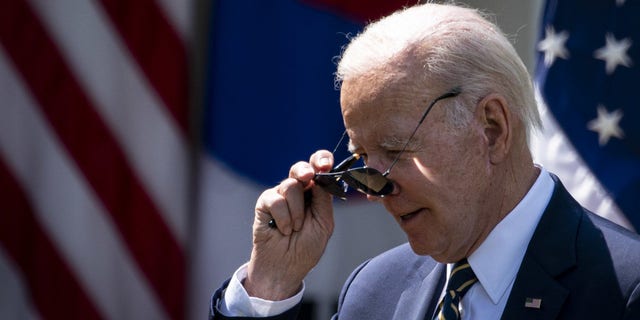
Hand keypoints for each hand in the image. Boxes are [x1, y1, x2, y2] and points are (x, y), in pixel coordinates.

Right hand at [244, 150, 334, 300]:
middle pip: (300, 168)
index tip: (326, 165)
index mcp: (314, 193)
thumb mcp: (324, 224)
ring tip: (295, 228)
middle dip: (306, 170)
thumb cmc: (306, 248)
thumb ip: (324, 200)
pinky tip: (282, 230)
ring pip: (290, 185)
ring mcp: (280, 196)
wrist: (286, 268)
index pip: (318, 169)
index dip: (321, 160)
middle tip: (309, 178)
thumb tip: (322, 177)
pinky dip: (283, 217)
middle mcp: (297, 192)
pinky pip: (275, 199)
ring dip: (296, 210)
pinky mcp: (264, 204)